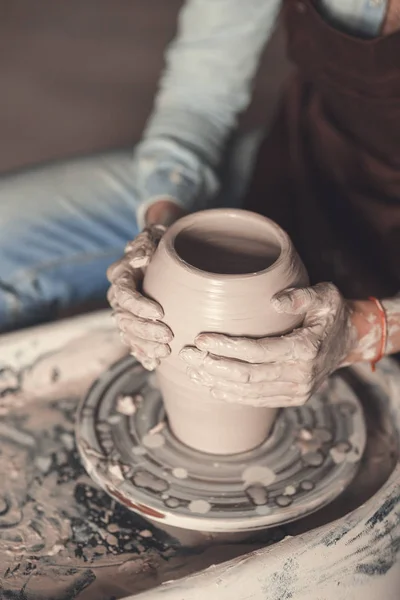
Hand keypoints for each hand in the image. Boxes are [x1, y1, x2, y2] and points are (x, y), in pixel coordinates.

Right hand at [107, 224, 172, 369]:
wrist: (160, 256)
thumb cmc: (159, 244)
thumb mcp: (154, 236)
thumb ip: (145, 243)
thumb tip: (141, 258)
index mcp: (120, 275)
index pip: (124, 294)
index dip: (139, 306)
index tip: (160, 312)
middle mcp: (117, 296)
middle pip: (125, 319)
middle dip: (145, 331)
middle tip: (168, 337)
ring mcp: (124, 313)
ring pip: (128, 334)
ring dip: (145, 345)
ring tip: (165, 353)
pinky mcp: (132, 325)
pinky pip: (132, 343)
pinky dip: (141, 354)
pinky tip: (152, 364)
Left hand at [180, 283, 356, 406]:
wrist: (349, 341)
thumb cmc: (331, 313)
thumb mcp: (325, 296)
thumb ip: (301, 296)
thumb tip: (274, 301)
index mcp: (305, 349)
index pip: (256, 351)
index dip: (226, 346)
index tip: (201, 338)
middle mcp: (300, 375)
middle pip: (246, 375)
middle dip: (212, 365)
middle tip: (186, 354)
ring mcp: (296, 391)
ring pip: (247, 391)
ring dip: (216, 382)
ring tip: (191, 369)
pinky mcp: (292, 398)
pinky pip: (256, 401)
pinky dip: (231, 395)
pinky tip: (211, 386)